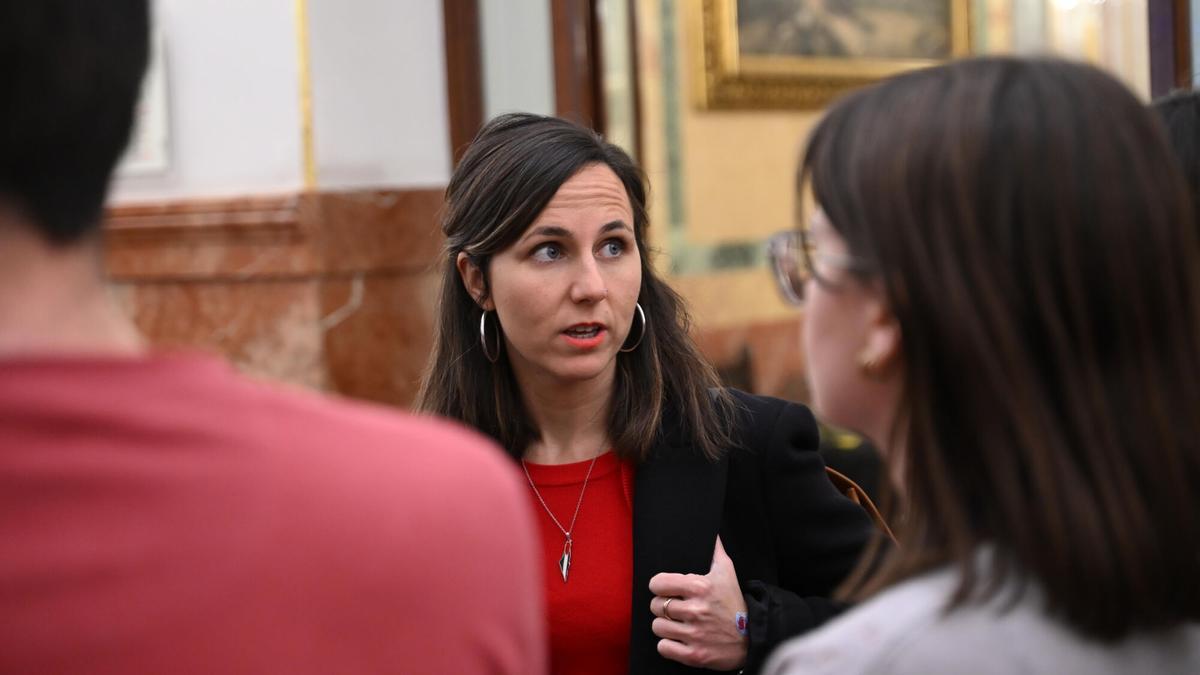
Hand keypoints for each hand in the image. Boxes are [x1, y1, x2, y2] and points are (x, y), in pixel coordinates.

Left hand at [648, 536, 748, 670]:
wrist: (753, 638)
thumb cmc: (735, 604)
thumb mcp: (727, 573)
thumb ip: (715, 551)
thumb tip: (711, 532)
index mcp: (701, 587)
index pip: (658, 583)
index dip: (658, 586)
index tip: (663, 589)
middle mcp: (696, 610)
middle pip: (656, 605)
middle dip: (661, 606)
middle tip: (672, 608)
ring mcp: (695, 634)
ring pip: (657, 627)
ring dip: (664, 626)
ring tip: (675, 623)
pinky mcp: (694, 655)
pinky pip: (664, 648)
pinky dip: (667, 645)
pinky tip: (677, 639)